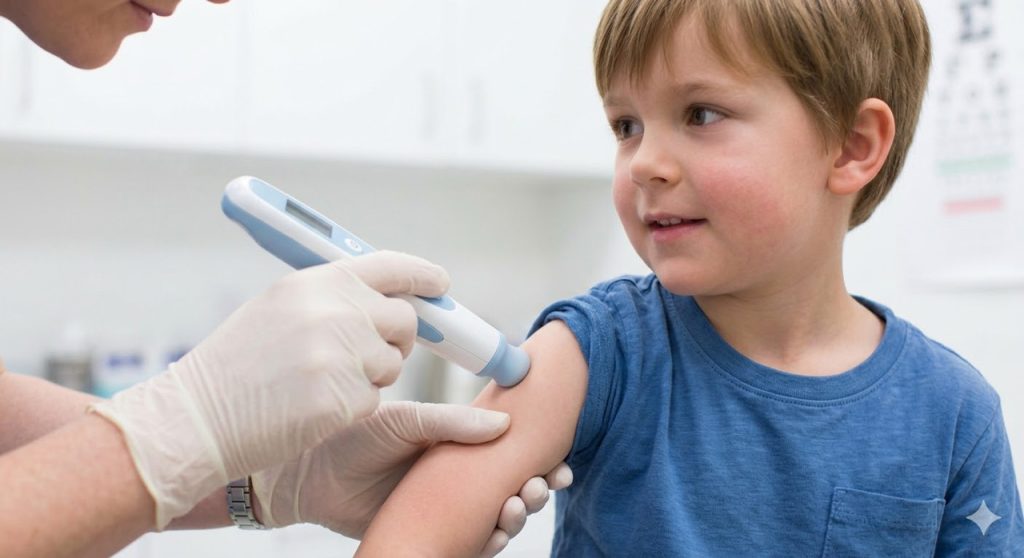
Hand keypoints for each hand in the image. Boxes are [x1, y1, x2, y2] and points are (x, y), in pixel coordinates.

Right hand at [92, 251, 447, 527]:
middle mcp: (336, 311)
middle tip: (373, 353)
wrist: (196, 416)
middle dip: (399, 338)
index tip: (441, 285)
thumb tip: (387, 300)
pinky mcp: (344, 399)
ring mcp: (342, 355)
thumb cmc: (237, 364)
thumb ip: (333, 298)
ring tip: (316, 381)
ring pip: (391, 364)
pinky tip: (310, 407)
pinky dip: (350, 407)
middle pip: (404, 320)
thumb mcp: (279, 308)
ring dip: (369, 376)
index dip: (422, 276)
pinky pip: (373, 400)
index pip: (391, 267)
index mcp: (319, 281)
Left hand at [252, 401, 572, 553]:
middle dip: (539, 489)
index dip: (541, 456)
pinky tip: (497, 531)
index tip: (561, 458)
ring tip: (517, 504)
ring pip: (499, 519)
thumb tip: (505, 423)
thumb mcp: (406, 421)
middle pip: (514, 488)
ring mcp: (446, 510)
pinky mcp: (431, 538)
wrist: (306, 474)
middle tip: (543, 485)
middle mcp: (457, 479)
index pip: (511, 451)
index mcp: (457, 445)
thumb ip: (453, 422)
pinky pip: (472, 546)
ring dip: (519, 515)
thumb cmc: (353, 438)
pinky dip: (492, 543)